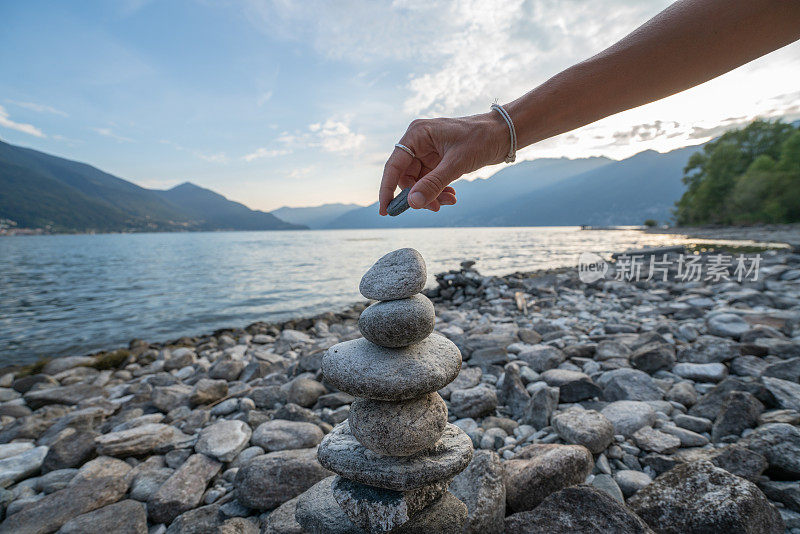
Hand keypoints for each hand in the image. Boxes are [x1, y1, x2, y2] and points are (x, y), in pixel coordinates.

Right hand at [379, 112, 508, 214]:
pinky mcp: (438, 159)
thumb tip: (413, 203)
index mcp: (417, 134)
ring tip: (450, 201)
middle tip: (434, 208)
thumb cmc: (482, 138)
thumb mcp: (456, 164)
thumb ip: (433, 184)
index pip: (394, 165)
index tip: (386, 210)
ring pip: (419, 181)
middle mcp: (419, 141)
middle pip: (406, 177)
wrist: (505, 133)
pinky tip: (452, 195)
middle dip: (419, 194)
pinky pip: (431, 180)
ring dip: (432, 195)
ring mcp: (428, 151)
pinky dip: (439, 190)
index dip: (387, 189)